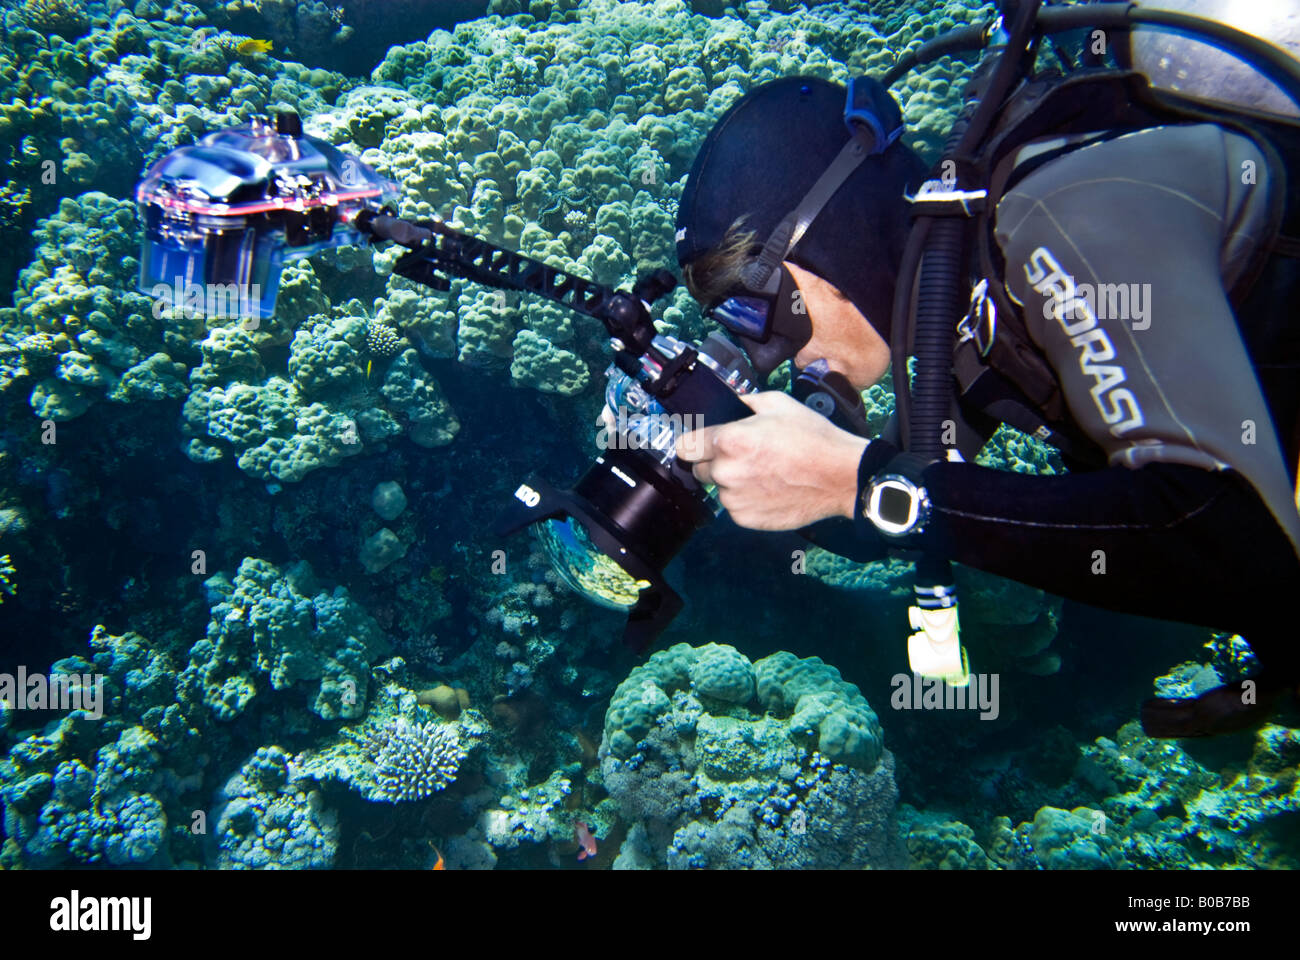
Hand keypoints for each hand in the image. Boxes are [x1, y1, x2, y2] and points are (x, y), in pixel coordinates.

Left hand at [676, 390, 868, 530]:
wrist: (840, 476)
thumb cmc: (813, 438)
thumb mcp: (777, 403)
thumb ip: (744, 403)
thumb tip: (730, 405)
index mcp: (729, 441)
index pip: (683, 446)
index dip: (694, 442)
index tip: (701, 443)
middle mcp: (726, 472)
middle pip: (698, 469)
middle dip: (715, 462)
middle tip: (744, 456)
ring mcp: (735, 499)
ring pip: (718, 489)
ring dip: (732, 482)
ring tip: (763, 473)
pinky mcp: (746, 518)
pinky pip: (734, 507)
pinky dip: (746, 499)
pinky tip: (769, 488)